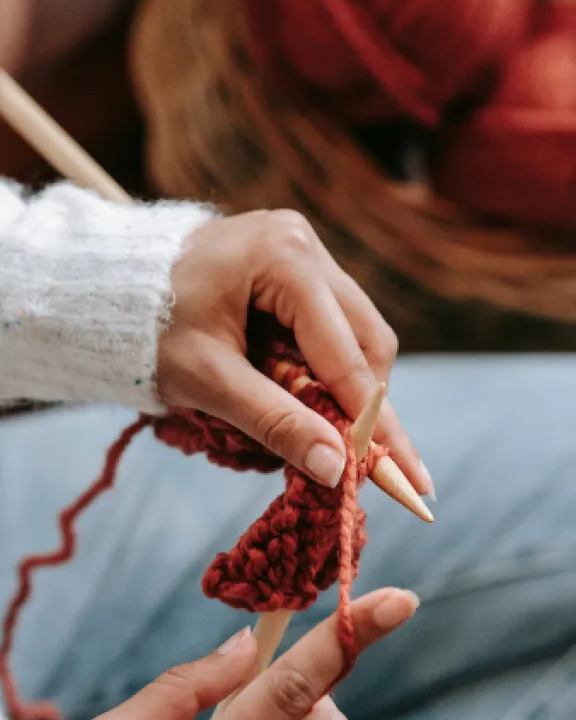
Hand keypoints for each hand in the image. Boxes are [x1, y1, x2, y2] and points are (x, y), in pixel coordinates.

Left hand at [158, 210, 432, 494]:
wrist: (106, 289)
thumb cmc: (147, 330)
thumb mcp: (208, 381)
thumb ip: (275, 422)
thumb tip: (337, 470)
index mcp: (285, 258)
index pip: (346, 355)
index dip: (375, 422)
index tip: (407, 476)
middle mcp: (304, 243)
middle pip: (367, 339)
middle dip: (367, 405)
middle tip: (372, 465)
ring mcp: (301, 249)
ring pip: (355, 333)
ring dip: (346, 388)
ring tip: (329, 433)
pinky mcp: (293, 265)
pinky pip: (330, 325)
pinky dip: (324, 368)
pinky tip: (308, 399)